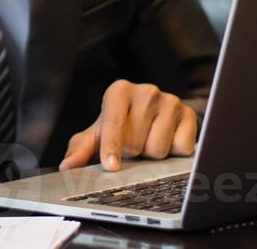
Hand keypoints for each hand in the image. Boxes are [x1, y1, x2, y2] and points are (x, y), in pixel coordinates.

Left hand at [59, 80, 198, 171]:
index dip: (111, 146)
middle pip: (135, 142)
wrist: (153, 115)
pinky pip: (181, 148)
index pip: (114, 122)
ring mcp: (170, 101)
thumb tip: (67, 166)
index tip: (111, 165)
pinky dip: (173, 152)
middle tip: (133, 143)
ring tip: (149, 140)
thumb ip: (81, 149)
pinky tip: (167, 139)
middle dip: (132, 152)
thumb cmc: (121, 124)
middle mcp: (146, 91)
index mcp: (119, 91)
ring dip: (151, 154)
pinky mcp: (189, 114)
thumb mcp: (98, 133)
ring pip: (158, 148)